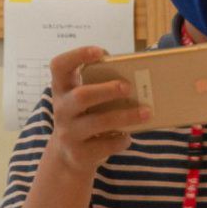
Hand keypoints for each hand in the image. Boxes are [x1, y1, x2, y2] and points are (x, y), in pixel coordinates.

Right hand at [43, 48, 153, 178]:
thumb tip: (138, 79)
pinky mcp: (79, 153)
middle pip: (81, 96)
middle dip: (107, 90)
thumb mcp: (84, 100)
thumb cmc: (84, 117)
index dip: (77, 55)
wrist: (68, 155)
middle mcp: (61, 109)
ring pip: (98, 123)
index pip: (59, 66)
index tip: (100, 52)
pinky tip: (127, 136)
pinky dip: (121, 140)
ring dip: (125, 116)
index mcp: (62, 89)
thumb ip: (100, 86)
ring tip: (147, 112)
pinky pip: (105, 145)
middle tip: (128, 87)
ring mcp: (68, 133)